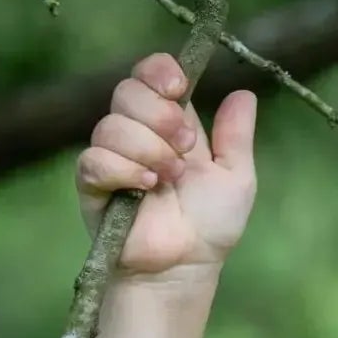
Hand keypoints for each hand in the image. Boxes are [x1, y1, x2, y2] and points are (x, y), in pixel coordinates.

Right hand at [75, 52, 257, 277]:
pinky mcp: (92, 183)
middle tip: (183, 147)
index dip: (159, 72)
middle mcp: (136, 134)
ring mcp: (112, 157)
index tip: (179, 88)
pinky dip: (124, 170)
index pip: (149, 75)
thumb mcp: (236, 178)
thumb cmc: (211, 226)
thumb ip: (237, 137)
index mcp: (169, 125)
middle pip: (127, 91)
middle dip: (159, 115)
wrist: (187, 265)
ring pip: (112, 125)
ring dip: (148, 149)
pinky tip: (146, 188)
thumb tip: (244, 93)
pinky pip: (95, 158)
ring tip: (169, 179)